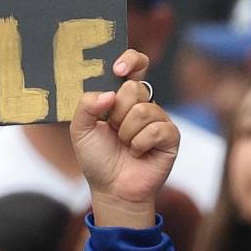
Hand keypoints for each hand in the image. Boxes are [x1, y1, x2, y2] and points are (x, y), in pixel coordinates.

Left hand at [72, 50, 176, 228]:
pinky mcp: (171, 136)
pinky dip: (139, 144)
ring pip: (143, 110)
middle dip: (116, 113)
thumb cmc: (97, 158)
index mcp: (122, 96)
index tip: (117, 71)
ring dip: (126, 133)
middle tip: (112, 129)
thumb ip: (86, 105)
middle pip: (134, 89)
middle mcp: (143, 104)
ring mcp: (159, 119)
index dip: (130, 61)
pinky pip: (156, 129)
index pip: (135, 65)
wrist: (112, 189)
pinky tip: (137, 153)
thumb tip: (109, 94)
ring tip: (124, 145)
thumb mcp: (80, 129)